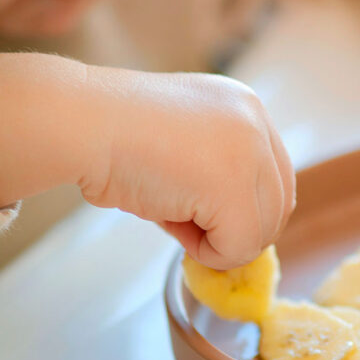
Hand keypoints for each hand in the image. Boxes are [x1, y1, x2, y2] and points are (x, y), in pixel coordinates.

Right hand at [81, 67, 295, 269]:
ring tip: (176, 221)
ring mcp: (248, 151)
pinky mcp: (232, 186)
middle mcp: (255, 122)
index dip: (244, 209)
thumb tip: (235, 229)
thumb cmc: (115, 135)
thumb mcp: (183, 146)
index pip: (274, 176)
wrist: (82, 124)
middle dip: (237, 229)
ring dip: (220, 242)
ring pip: (262, 230)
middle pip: (277, 205)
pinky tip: (173, 226)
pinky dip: (209, 254)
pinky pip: (239, 247)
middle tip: (191, 229)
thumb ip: (216, 174)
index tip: (207, 219)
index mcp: (244, 106)